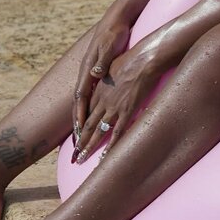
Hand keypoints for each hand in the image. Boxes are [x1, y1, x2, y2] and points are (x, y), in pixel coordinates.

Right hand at [73, 12, 132, 145]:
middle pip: (80, 102)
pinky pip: (92, 93)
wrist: (116, 19)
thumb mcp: (109, 46)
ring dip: (83, 118)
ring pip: (85, 100)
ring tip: (81, 136)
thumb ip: (102, 60)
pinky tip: (92, 116)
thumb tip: (96, 74)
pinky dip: (90, 107)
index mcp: (89, 69)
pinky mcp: (100, 70)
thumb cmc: (114, 33)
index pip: (80, 96)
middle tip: (77, 144)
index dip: (79, 114)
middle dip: (78, 123)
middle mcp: (88, 73)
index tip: (78, 132)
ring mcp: (92, 72)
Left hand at [73, 44, 160, 162]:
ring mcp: (114, 108)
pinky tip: (104, 157)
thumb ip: (102, 74)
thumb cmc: (130, 60)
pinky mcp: (127, 112)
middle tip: (75, 155)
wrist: (144, 60)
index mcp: (98, 91)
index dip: (80, 126)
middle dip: (81, 142)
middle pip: (88, 125)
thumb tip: (95, 74)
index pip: (86, 112)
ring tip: (82, 160)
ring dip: (90, 147)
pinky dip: (110, 146)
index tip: (77, 135)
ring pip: (99, 132)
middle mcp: (103, 102)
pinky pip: (117, 133)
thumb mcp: (110, 65)